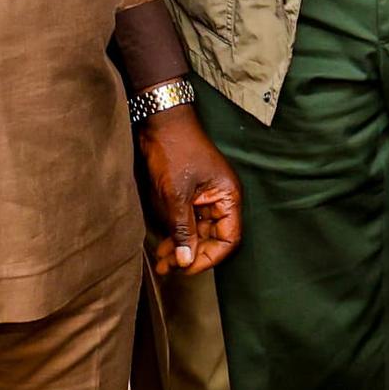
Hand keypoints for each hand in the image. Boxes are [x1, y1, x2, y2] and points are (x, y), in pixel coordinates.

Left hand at [135, 108, 243, 274]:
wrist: (160, 120)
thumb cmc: (175, 150)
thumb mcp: (177, 195)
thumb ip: (183, 229)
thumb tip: (186, 260)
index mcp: (228, 197)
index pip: (228, 239)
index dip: (209, 257)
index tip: (187, 268)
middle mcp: (221, 200)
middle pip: (213, 238)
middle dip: (191, 255)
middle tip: (169, 269)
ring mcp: (205, 197)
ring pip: (198, 232)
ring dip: (182, 247)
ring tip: (163, 262)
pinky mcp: (191, 195)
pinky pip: (188, 221)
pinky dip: (177, 234)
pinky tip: (164, 246)